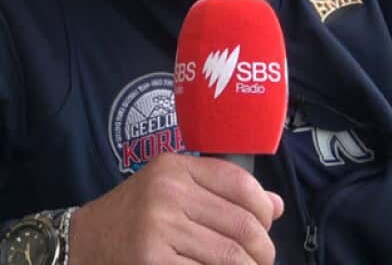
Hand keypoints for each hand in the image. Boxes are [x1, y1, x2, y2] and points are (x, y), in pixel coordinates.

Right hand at [68, 152, 283, 264]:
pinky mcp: (151, 260)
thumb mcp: (174, 189)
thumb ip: (223, 192)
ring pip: (229, 255)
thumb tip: (276, 206)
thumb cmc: (136, 215)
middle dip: (262, 248)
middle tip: (263, 259)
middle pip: (241, 224)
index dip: (264, 210)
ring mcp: (158, 228)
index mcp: (176, 167)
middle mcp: (167, 192)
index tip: (266, 226)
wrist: (82, 241)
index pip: (242, 184)